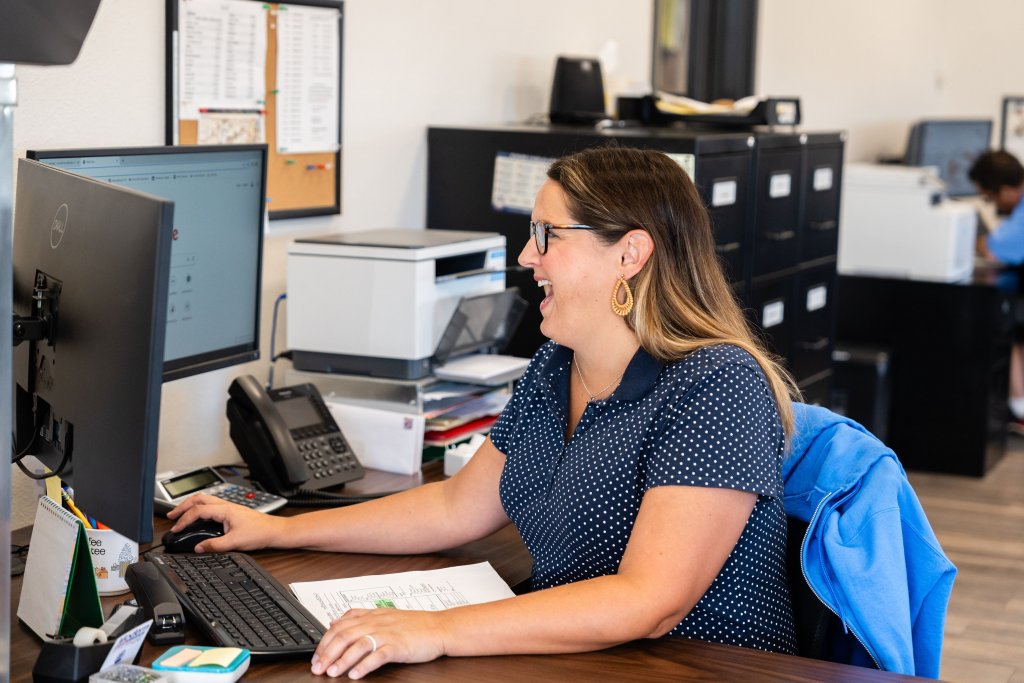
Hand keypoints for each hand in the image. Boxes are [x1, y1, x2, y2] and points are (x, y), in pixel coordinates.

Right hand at [166, 493, 286, 552]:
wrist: (275, 530)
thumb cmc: (260, 533)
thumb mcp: (235, 542)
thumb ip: (214, 546)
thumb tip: (198, 547)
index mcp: (225, 510)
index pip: (198, 510)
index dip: (184, 519)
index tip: (175, 529)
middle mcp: (226, 505)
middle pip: (199, 499)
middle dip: (182, 506)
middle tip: (171, 516)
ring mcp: (229, 507)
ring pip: (205, 500)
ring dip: (191, 505)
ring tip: (181, 514)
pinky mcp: (232, 512)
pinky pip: (211, 505)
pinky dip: (200, 508)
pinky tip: (198, 516)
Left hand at [311, 608, 448, 678]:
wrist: (440, 627)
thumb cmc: (414, 624)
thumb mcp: (384, 615)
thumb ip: (359, 617)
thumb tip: (334, 621)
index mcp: (371, 616)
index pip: (339, 626)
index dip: (324, 642)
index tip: (316, 657)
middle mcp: (376, 623)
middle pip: (344, 636)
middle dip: (327, 653)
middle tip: (318, 668)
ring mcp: (388, 634)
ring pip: (358, 645)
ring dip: (342, 660)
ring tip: (332, 673)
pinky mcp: (399, 646)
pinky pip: (378, 656)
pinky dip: (364, 666)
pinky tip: (356, 675)